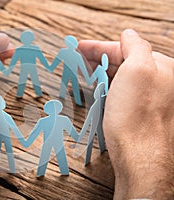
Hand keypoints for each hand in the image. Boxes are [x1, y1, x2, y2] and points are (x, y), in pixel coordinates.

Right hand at [79, 29, 173, 198]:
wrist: (139, 156)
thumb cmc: (137, 115)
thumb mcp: (137, 70)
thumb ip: (135, 46)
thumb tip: (128, 33)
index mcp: (162, 67)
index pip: (127, 48)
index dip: (100, 46)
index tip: (79, 46)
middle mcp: (160, 82)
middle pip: (124, 62)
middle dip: (99, 58)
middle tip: (78, 58)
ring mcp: (150, 99)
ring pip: (122, 78)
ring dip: (102, 72)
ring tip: (83, 71)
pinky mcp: (140, 113)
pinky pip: (121, 92)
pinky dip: (107, 87)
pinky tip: (97, 88)